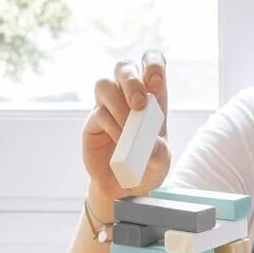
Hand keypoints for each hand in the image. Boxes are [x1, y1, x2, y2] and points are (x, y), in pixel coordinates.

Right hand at [83, 50, 170, 217]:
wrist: (124, 188)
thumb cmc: (146, 168)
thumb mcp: (161, 163)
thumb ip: (160, 153)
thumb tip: (152, 145)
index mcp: (151, 97)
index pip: (150, 64)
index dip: (152, 64)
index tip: (155, 83)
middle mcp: (127, 96)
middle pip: (123, 67)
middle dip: (131, 81)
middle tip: (140, 104)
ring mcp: (107, 107)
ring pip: (104, 84)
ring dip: (118, 104)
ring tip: (130, 129)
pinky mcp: (92, 123)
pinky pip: (98, 114)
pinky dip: (112, 126)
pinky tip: (121, 143)